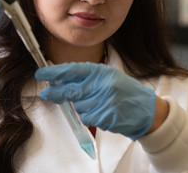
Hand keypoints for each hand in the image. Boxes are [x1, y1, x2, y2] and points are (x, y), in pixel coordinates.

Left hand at [35, 62, 155, 139]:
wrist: (147, 109)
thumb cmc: (125, 92)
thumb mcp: (108, 77)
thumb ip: (87, 78)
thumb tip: (61, 80)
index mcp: (101, 72)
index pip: (73, 70)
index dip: (55, 72)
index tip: (41, 73)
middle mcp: (102, 84)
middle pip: (71, 90)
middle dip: (56, 92)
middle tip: (46, 93)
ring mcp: (104, 101)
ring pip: (78, 106)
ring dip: (82, 107)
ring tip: (97, 104)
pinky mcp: (106, 116)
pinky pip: (87, 118)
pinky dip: (91, 117)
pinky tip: (102, 113)